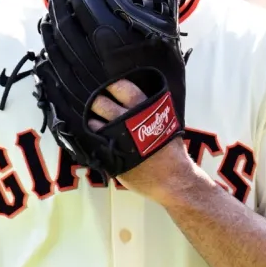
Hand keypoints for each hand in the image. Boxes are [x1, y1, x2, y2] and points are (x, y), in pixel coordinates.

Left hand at [89, 79, 200, 201]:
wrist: (174, 181)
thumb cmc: (173, 153)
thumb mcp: (166, 125)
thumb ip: (151, 113)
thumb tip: (136, 101)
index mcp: (146, 113)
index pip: (127, 91)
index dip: (115, 85)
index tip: (109, 85)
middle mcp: (129, 124)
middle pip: (104, 105)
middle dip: (97, 101)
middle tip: (96, 102)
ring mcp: (118, 142)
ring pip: (95, 125)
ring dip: (92, 122)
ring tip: (93, 121)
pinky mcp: (112, 159)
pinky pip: (96, 145)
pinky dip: (93, 140)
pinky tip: (93, 138)